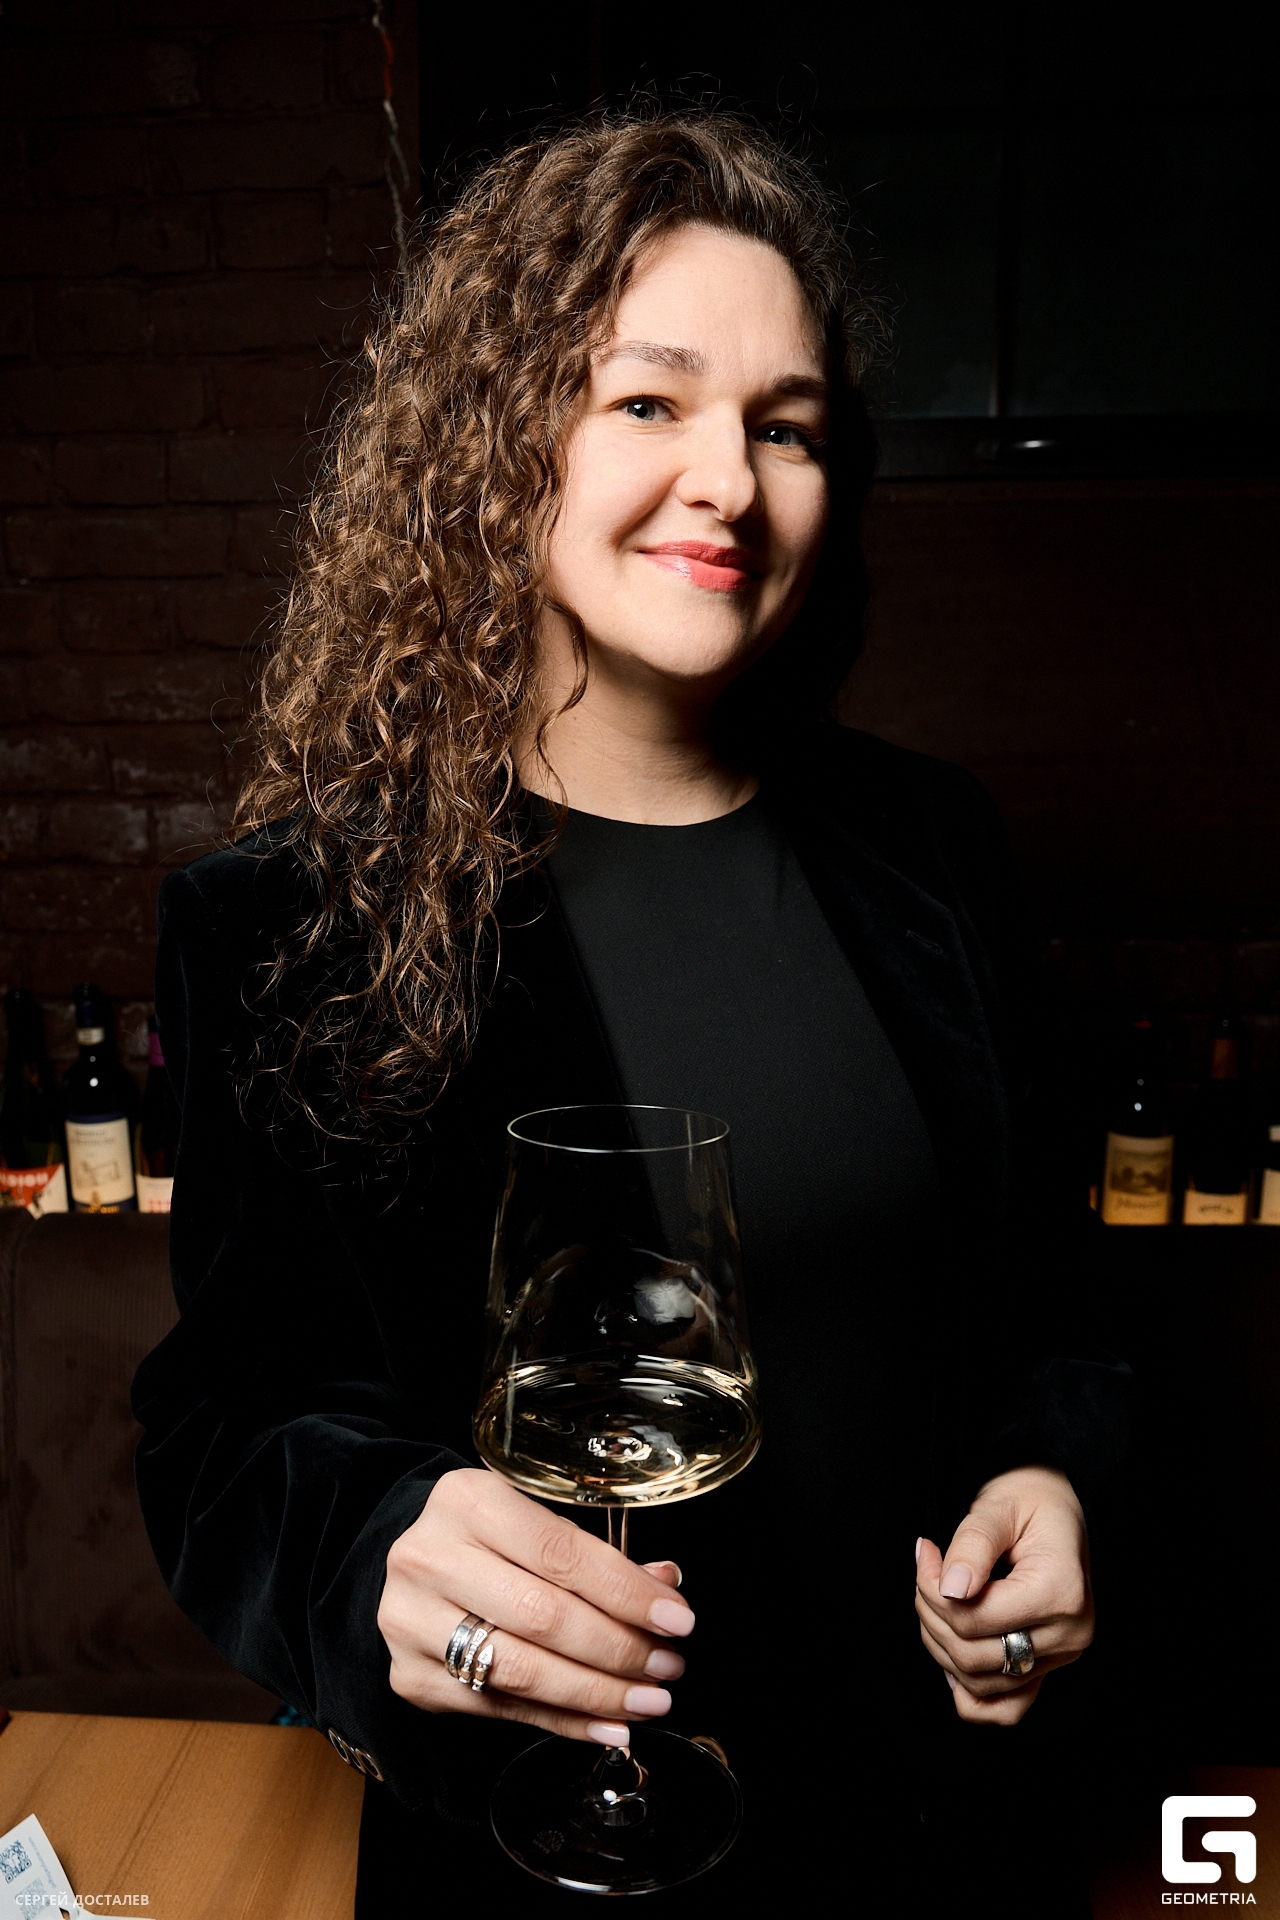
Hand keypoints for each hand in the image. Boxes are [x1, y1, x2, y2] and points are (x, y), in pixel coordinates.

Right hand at [378, 1468, 692, 1744]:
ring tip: (648, 1700)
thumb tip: (664, 1586)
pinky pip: (500, 1709)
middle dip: (619, 1648)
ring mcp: (413, 1621)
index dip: (626, 1592)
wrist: (413, 1565)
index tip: (676, 1619)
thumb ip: (594, 1555)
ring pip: (522, 1670)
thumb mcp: (532, 1521)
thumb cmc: (487, 1540)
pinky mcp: (411, 1676)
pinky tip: (607, 1724)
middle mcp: (430, 1557)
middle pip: (543, 1616)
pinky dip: (563, 1721)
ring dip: (597, 1692)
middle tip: (667, 1666)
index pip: (561, 1553)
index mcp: (468, 1501)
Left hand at [914, 1466, 1093, 1725]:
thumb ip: (972, 1545)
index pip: (974, 1619)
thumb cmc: (1029, 1500)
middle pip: (972, 1655)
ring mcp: (1062, 1657)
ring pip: (979, 1681)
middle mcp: (1070, 1633)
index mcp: (1062, 1591)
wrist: (1058, 1506)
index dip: (932, 1590)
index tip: (925, 1552)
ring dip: (941, 1645)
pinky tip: (952, 1650)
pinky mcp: (1050, 1667)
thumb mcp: (997, 1506)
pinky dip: (971, 1691)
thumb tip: (951, 1590)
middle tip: (926, 1568)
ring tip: (935, 1596)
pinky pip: (1006, 1709)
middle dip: (931, 1613)